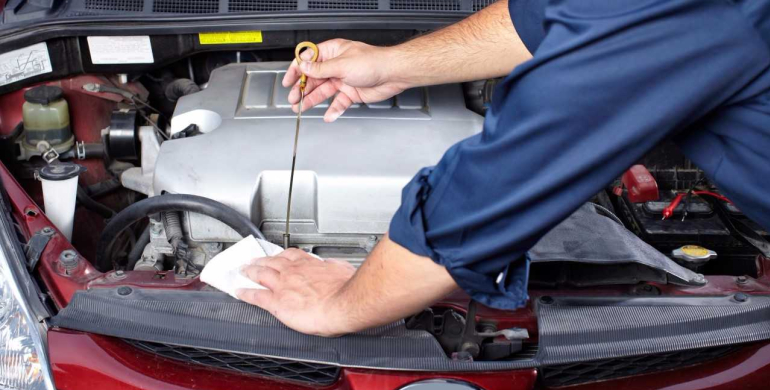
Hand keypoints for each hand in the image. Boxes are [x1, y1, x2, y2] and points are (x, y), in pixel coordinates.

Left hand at [237, 248, 356, 336]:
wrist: (343, 303)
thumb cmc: (346, 288)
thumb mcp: (342, 268)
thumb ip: (333, 266)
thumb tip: (333, 264)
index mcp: (309, 264)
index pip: (290, 255)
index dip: (280, 255)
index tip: (277, 255)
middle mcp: (293, 271)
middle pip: (271, 262)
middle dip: (260, 260)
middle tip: (252, 260)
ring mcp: (282, 285)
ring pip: (260, 274)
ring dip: (249, 271)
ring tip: (242, 271)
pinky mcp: (276, 302)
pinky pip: (256, 295)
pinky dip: (245, 293)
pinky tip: (239, 292)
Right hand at [282, 39, 408, 121]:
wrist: (392, 74)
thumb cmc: (372, 62)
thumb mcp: (342, 64)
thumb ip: (321, 69)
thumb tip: (304, 67)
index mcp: (332, 52)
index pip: (308, 60)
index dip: (297, 70)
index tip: (288, 80)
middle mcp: (336, 65)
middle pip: (314, 78)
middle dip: (302, 89)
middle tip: (293, 99)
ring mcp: (343, 79)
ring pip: (323, 91)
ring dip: (312, 100)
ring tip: (301, 108)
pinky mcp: (351, 92)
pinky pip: (338, 102)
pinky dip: (333, 110)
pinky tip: (328, 115)